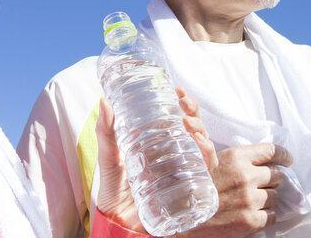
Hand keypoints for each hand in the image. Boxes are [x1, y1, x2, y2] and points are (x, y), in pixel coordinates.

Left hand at [95, 87, 217, 231]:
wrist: (116, 220)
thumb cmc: (113, 188)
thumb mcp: (108, 156)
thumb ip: (106, 131)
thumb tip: (103, 101)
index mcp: (161, 143)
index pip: (179, 117)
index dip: (184, 102)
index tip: (178, 89)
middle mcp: (177, 154)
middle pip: (195, 128)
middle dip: (194, 112)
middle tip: (184, 103)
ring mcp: (184, 170)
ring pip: (204, 145)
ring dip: (201, 130)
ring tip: (188, 123)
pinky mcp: (189, 187)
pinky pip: (206, 170)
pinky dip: (208, 154)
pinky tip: (200, 144)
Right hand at [178, 143, 292, 237]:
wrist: (185, 220)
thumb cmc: (195, 188)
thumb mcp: (205, 162)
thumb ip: (219, 149)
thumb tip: (202, 127)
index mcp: (236, 158)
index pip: (271, 151)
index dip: (283, 156)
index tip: (288, 160)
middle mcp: (246, 176)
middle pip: (277, 175)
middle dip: (271, 180)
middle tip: (260, 184)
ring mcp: (250, 199)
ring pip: (276, 196)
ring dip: (267, 198)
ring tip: (251, 200)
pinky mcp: (252, 220)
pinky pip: (272, 216)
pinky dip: (265, 215)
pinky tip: (252, 213)